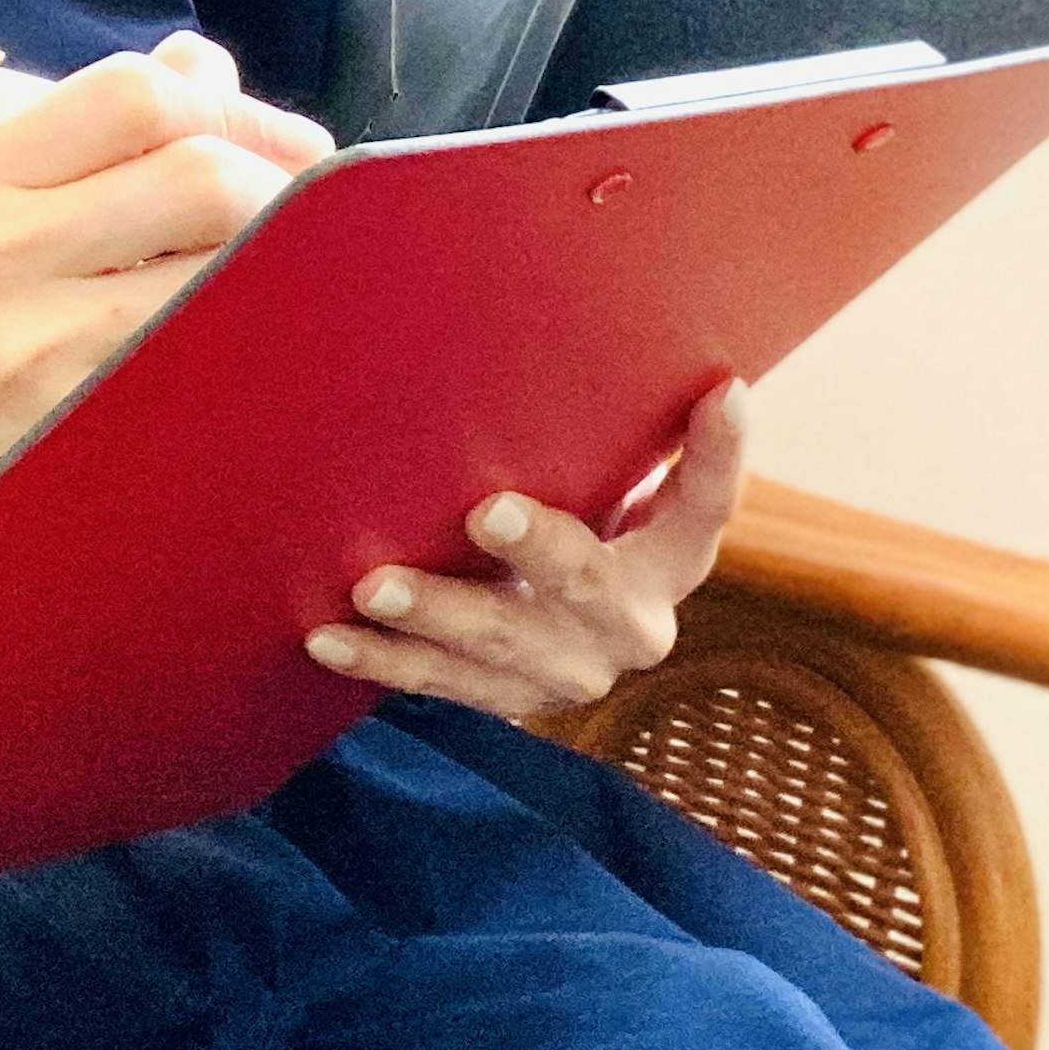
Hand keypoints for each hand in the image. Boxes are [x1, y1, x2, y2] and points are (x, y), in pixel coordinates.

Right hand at [0, 32, 328, 558]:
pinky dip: (264, 333)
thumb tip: (211, 68)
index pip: (135, 93)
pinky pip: (220, 354)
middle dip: (282, 185)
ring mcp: (37, 347)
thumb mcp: (7, 210)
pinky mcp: (89, 426)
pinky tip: (262, 338)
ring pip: (227, 267)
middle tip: (312, 216)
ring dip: (286, 263)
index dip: (237, 109)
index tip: (281, 146)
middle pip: (200, 175)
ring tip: (290, 274)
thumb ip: (108, 129)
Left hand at [302, 379, 751, 718]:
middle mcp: (630, 626)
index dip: (719, 452)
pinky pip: (438, 682)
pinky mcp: (505, 697)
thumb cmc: (592, 512)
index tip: (721, 391)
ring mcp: (566, 673)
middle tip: (486, 511)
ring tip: (374, 587)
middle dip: (536, 550)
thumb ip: (639, 426)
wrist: (571, 627)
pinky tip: (328, 637)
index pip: (709, 502)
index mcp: (674, 560)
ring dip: (434, 614)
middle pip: (585, 582)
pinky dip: (382, 660)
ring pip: (498, 644)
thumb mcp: (623, 473)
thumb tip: (695, 352)